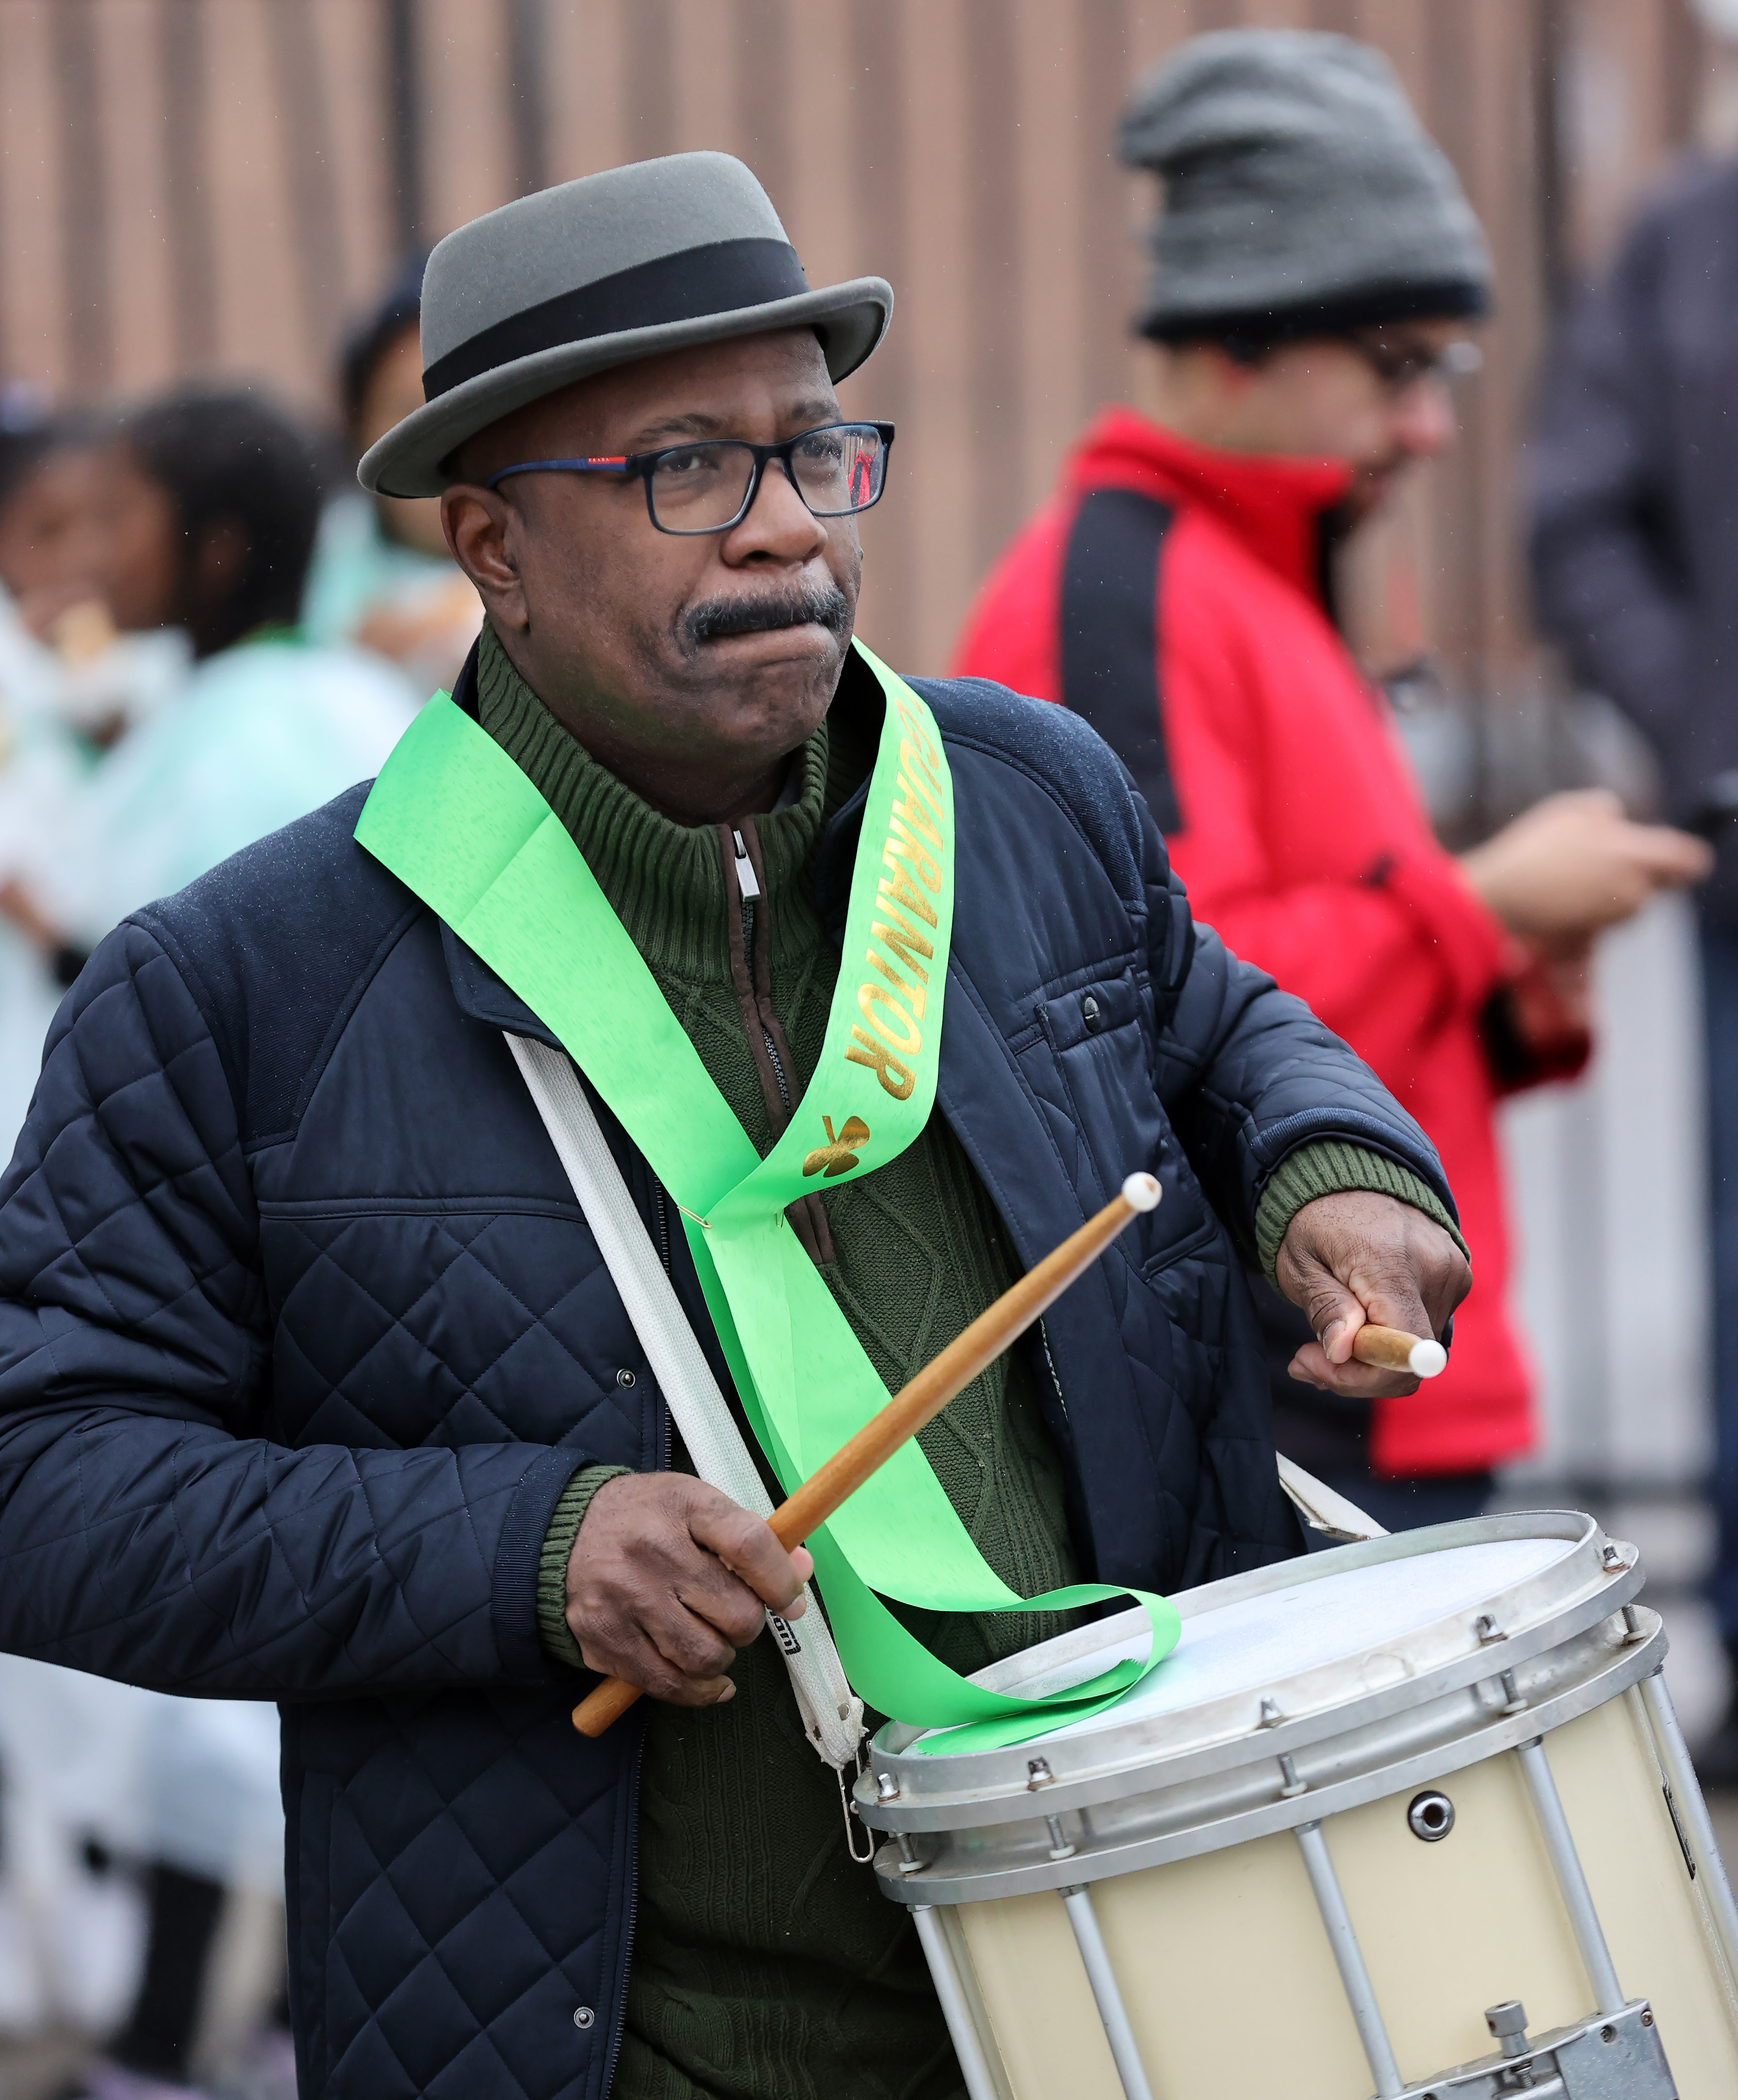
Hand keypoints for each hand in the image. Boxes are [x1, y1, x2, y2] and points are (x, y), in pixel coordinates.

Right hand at [564, 1472, 813, 1706]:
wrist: (559, 1532)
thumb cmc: (645, 1518)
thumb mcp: (696, 1504)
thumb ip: (751, 1537)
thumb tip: (802, 1569)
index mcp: (683, 1505)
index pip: (750, 1546)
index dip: (782, 1582)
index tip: (791, 1602)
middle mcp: (652, 1550)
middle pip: (735, 1612)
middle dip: (749, 1625)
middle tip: (736, 1617)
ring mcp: (624, 1597)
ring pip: (705, 1656)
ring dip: (723, 1659)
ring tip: (715, 1642)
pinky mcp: (604, 1638)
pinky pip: (667, 1684)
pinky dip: (699, 1692)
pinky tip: (709, 1682)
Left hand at [1276, 1190, 1470, 1397]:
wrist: (1349, 1176)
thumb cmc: (1315, 1220)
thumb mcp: (1299, 1262)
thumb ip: (1325, 1306)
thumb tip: (1344, 1351)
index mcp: (1391, 1262)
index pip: (1402, 1349)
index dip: (1362, 1376)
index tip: (1311, 1363)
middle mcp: (1434, 1268)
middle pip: (1411, 1360)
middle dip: (1356, 1372)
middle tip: (1305, 1359)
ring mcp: (1453, 1272)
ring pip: (1417, 1350)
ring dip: (1372, 1357)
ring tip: (1329, 1337)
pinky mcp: (1457, 1277)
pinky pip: (1426, 1329)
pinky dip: (1392, 1338)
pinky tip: (1358, 1324)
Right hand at [1458, 789, 1711, 942]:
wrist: (1500, 895)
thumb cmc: (1537, 848)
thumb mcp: (1572, 807)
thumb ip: (1606, 809)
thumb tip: (1617, 819)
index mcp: (1636, 857)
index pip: (1687, 861)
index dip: (1683, 858)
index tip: (1668, 855)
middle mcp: (1633, 892)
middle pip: (1653, 885)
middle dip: (1634, 874)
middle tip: (1598, 860)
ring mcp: (1612, 917)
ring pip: (1627, 904)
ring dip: (1611, 892)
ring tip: (1573, 877)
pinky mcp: (1591, 934)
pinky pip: (1603, 920)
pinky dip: (1589, 910)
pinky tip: (1562, 896)